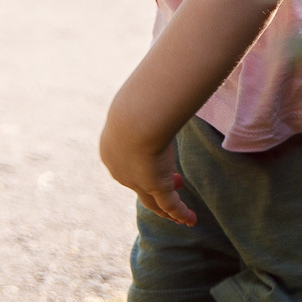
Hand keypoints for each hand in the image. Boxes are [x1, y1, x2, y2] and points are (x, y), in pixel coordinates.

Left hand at [99, 86, 196, 225]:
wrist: (135, 118)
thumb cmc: (137, 103)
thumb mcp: (138, 102)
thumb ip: (146, 99)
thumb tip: (154, 81)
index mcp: (111, 151)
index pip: (128, 165)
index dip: (146, 168)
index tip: (162, 160)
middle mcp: (120, 171)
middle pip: (140, 186)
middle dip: (158, 187)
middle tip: (178, 181)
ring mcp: (136, 182)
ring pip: (153, 201)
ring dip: (169, 209)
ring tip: (181, 215)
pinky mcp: (154, 186)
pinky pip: (169, 205)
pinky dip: (180, 214)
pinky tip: (190, 219)